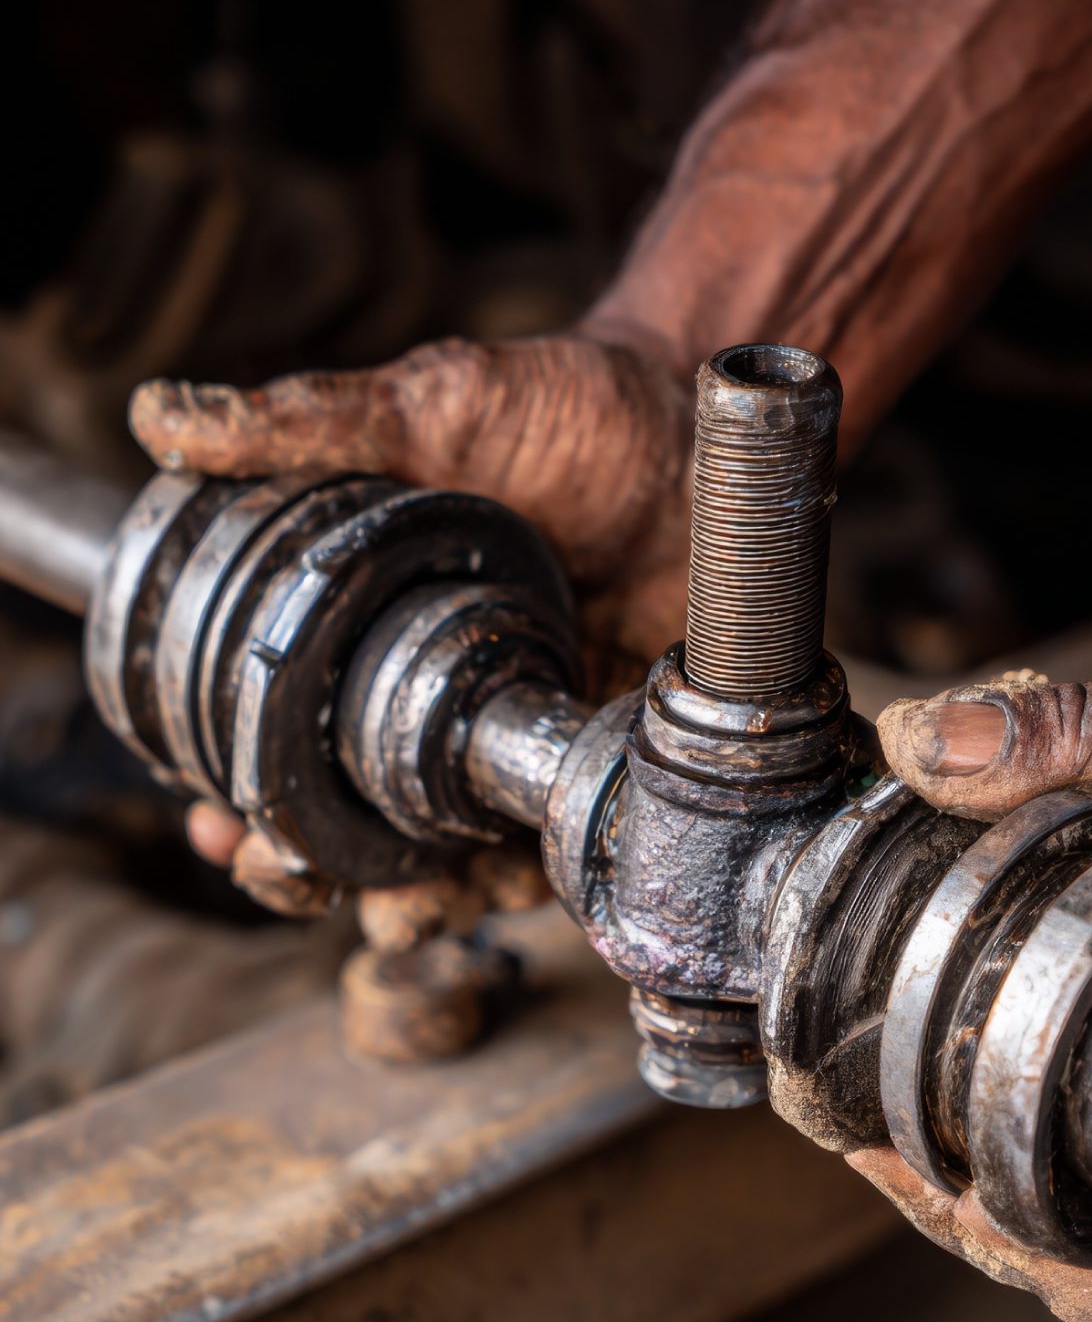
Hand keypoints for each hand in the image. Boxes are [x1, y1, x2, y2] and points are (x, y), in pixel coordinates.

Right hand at [134, 324, 692, 892]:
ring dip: (416, 903)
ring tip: (395, 916)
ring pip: (456, 854)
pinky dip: (535, 882)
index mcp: (377, 634)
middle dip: (308, 872)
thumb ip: (313, 422)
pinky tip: (509, 891)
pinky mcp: (608, 752)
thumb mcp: (435, 404)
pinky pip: (568, 840)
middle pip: (358, 820)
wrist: (695, 422)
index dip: (241, 791)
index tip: (213, 821)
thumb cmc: (563, 413)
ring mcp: (523, 734)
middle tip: (289, 878)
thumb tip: (165, 417)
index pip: (288, 734)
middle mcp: (441, 699)